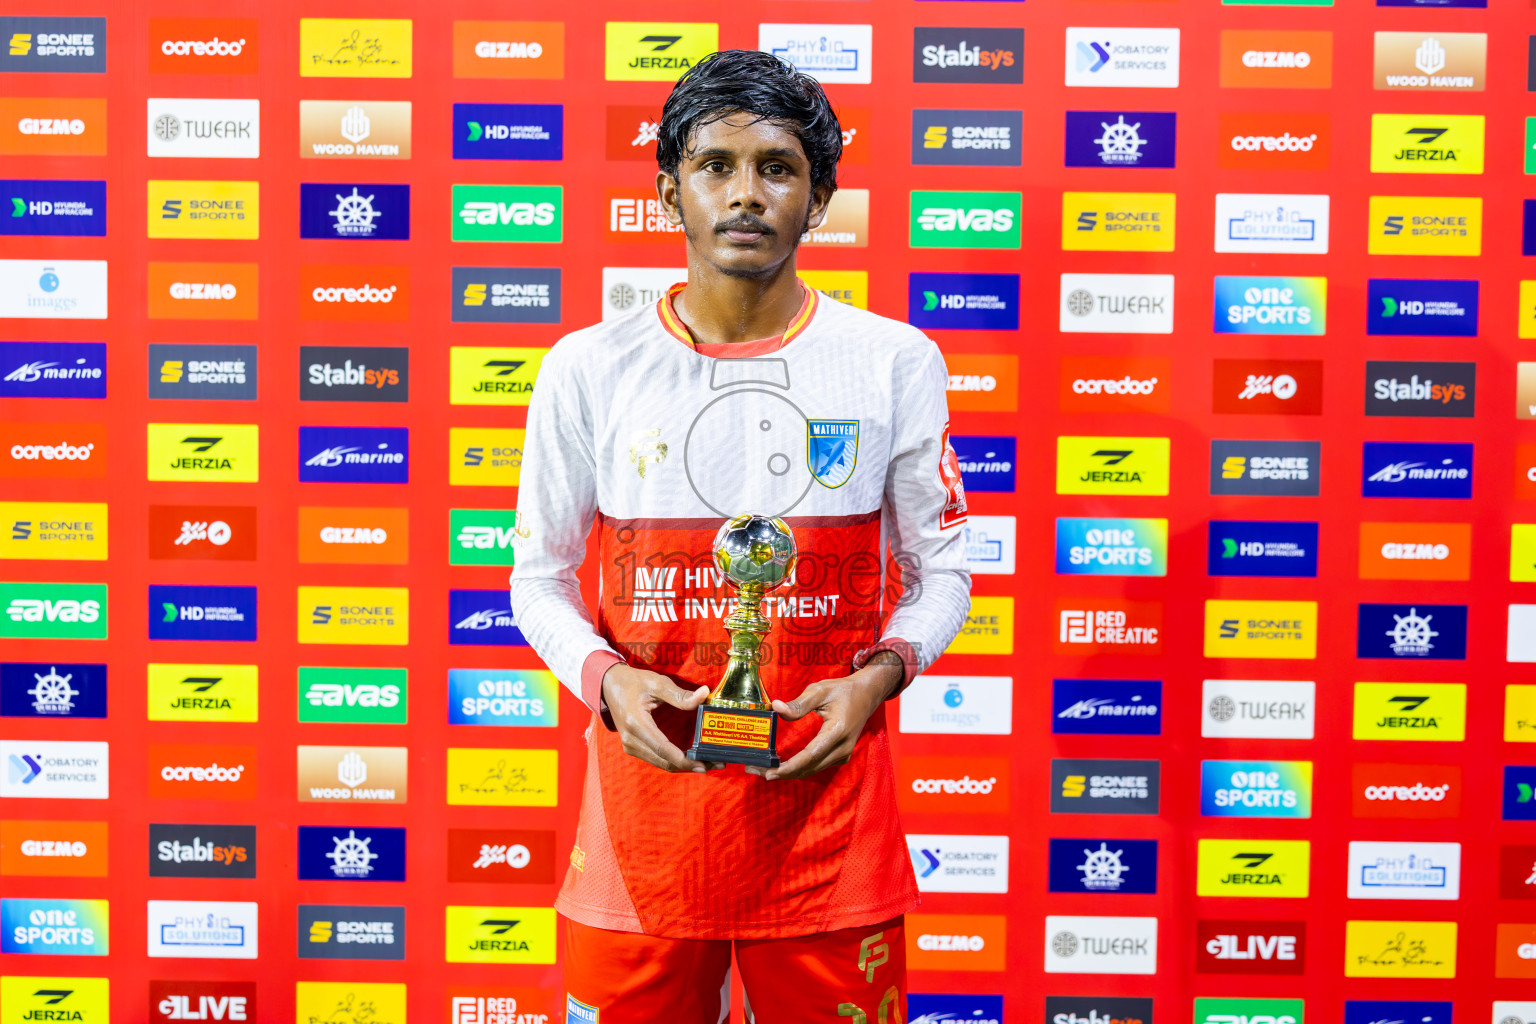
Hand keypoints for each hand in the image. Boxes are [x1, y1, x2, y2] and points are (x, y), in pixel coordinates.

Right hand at [601, 663, 721, 772]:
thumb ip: (680, 694)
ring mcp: (630, 746)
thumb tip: (704, 695)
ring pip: (661, 763)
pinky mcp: (633, 747)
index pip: (663, 749)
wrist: (609, 685)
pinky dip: (674, 761)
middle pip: (664, 762)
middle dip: (690, 766)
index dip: (684, 760)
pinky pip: (656, 759)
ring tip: (707, 763)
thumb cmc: (633, 682)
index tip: (704, 764)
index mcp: (636, 723)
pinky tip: (690, 758)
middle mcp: (631, 740)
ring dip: (684, 766)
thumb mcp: (657, 683)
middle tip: (715, 763)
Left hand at [751, 652, 903, 780]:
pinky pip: (817, 766)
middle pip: (809, 767)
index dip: (790, 766)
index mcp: (837, 731)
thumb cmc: (843, 690)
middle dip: (782, 772)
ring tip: (764, 770)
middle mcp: (842, 748)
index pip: (811, 755)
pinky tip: (782, 766)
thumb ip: (799, 703)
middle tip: (757, 770)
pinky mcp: (840, 756)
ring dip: (789, 772)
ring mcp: (843, 754)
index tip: (770, 772)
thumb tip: (776, 708)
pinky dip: (799, 768)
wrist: (867, 695)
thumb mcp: (820, 691)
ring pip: (812, 770)